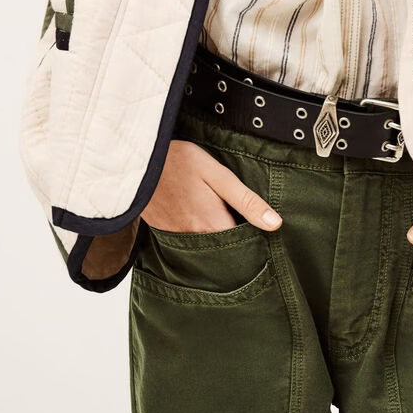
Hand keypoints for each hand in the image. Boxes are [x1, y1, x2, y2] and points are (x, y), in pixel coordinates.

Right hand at [140, 139, 282, 233]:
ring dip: (215, 240)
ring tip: (223, 224)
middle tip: (245, 230)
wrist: (137, 161)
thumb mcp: (218, 175)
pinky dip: (196, 235)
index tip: (264, 237)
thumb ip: (246, 201)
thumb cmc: (179, 161)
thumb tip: (275, 224)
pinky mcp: (162, 230)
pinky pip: (185, 241)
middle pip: (222, 251)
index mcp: (212, 225)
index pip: (241, 247)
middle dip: (235, 246)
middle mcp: (194, 237)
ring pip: (204, 247)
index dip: (254, 242)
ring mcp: (175, 236)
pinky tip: (199, 219)